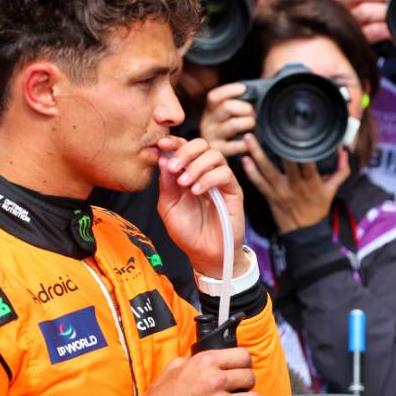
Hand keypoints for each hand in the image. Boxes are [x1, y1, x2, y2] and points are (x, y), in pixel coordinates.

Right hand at [144, 348, 265, 395]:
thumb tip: (209, 358)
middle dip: (249, 384)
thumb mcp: (175, 366)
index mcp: (206, 362)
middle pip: (251, 377)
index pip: (242, 356)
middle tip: (244, 389)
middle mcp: (216, 380)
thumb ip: (195, 359)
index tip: (243, 369)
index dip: (245, 363)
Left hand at [157, 136, 248, 278]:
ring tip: (185, 184)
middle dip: (185, 151)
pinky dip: (209, 178)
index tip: (161, 143)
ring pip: (215, 155)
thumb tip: (163, 157)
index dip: (174, 142)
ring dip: (196, 166)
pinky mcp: (234, 191)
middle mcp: (205, 173)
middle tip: (174, 167)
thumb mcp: (168, 206)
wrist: (204, 253)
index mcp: (188, 173)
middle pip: (202, 144)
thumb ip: (166, 183)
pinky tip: (197, 191)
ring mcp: (221, 181)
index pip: (184, 148)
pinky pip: (225, 174)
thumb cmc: (187, 232)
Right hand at [200, 83, 254, 157]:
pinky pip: (238, 145)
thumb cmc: (231, 132)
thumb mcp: (228, 115)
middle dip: (245, 109)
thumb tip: (259, 88)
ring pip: (234, 125)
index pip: (214, 96)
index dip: (230, 90)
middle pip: (227, 107)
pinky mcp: (219, 152)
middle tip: (253, 114)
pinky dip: (248, 143)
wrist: (215, 160)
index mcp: (209, 111)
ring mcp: (212, 137)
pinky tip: (250, 142)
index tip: (244, 89)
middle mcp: (207, 123)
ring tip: (253, 127)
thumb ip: (237, 102)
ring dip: (249, 124)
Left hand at [240, 134, 349, 232]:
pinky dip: (250, 172)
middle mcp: (295, 185)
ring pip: (267, 171)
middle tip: (264, 127)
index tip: (293, 130)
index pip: (307, 161)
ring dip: (257, 154)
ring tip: (248, 138)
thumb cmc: (318, 208)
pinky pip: (259, 183)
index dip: (300, 146)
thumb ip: (341, 170)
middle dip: (275, 145)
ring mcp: (281, 191)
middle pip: (285, 162)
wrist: (305, 232)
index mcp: (312, 181)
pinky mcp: (270, 197)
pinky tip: (244, 160)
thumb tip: (344, 152)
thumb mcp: (332, 190)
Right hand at [333, 0, 392, 45]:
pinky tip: (391, 28)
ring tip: (393, 10)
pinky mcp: (358, 38)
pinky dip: (385, 28)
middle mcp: (342, 3)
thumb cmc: (369, 12)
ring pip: (365, 10)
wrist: (363, 44)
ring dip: (384, 10)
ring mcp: (349, 21)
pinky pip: (373, 31)